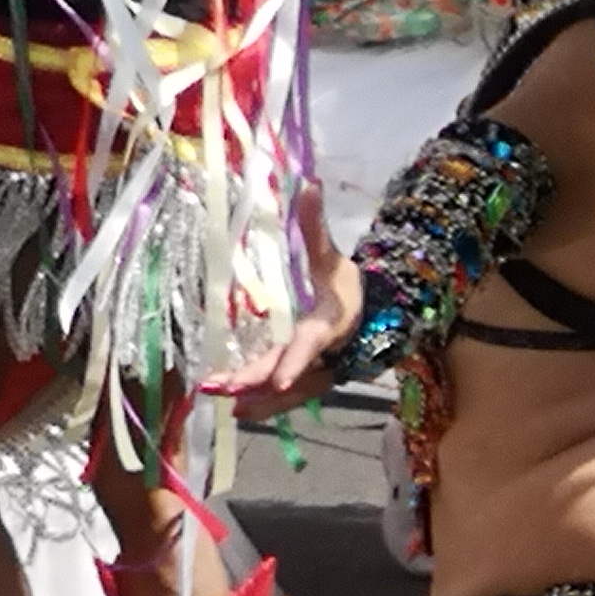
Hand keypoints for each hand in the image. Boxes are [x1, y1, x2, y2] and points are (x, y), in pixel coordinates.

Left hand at [209, 190, 359, 419]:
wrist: (373, 314)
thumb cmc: (345, 284)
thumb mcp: (332, 256)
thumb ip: (316, 226)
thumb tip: (309, 184)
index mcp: (329, 322)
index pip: (310, 343)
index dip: (297, 360)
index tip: (280, 378)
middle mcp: (324, 353)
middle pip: (289, 371)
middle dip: (256, 381)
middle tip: (221, 387)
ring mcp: (317, 370)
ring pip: (287, 391)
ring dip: (255, 399)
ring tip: (222, 402)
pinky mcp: (308, 379)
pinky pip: (286, 396)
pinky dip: (263, 405)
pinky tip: (237, 411)